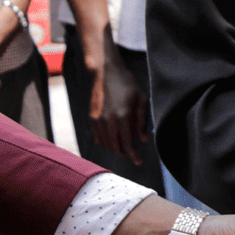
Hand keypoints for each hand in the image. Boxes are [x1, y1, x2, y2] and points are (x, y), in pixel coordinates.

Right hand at [89, 34, 148, 163]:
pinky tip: (112, 140)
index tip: (139, 161)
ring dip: (115, 149)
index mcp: (122, 116)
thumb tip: (142, 140)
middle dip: (124, 154)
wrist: (106, 73)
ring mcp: (97, 120)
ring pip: (105, 144)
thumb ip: (142, 121)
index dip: (134, 155)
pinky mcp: (91, 117)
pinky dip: (105, 142)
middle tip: (132, 154)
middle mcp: (108, 120)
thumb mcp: (141, 99)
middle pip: (115, 148)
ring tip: (124, 147)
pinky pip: (97, 137)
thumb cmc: (127, 84)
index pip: (127, 144)